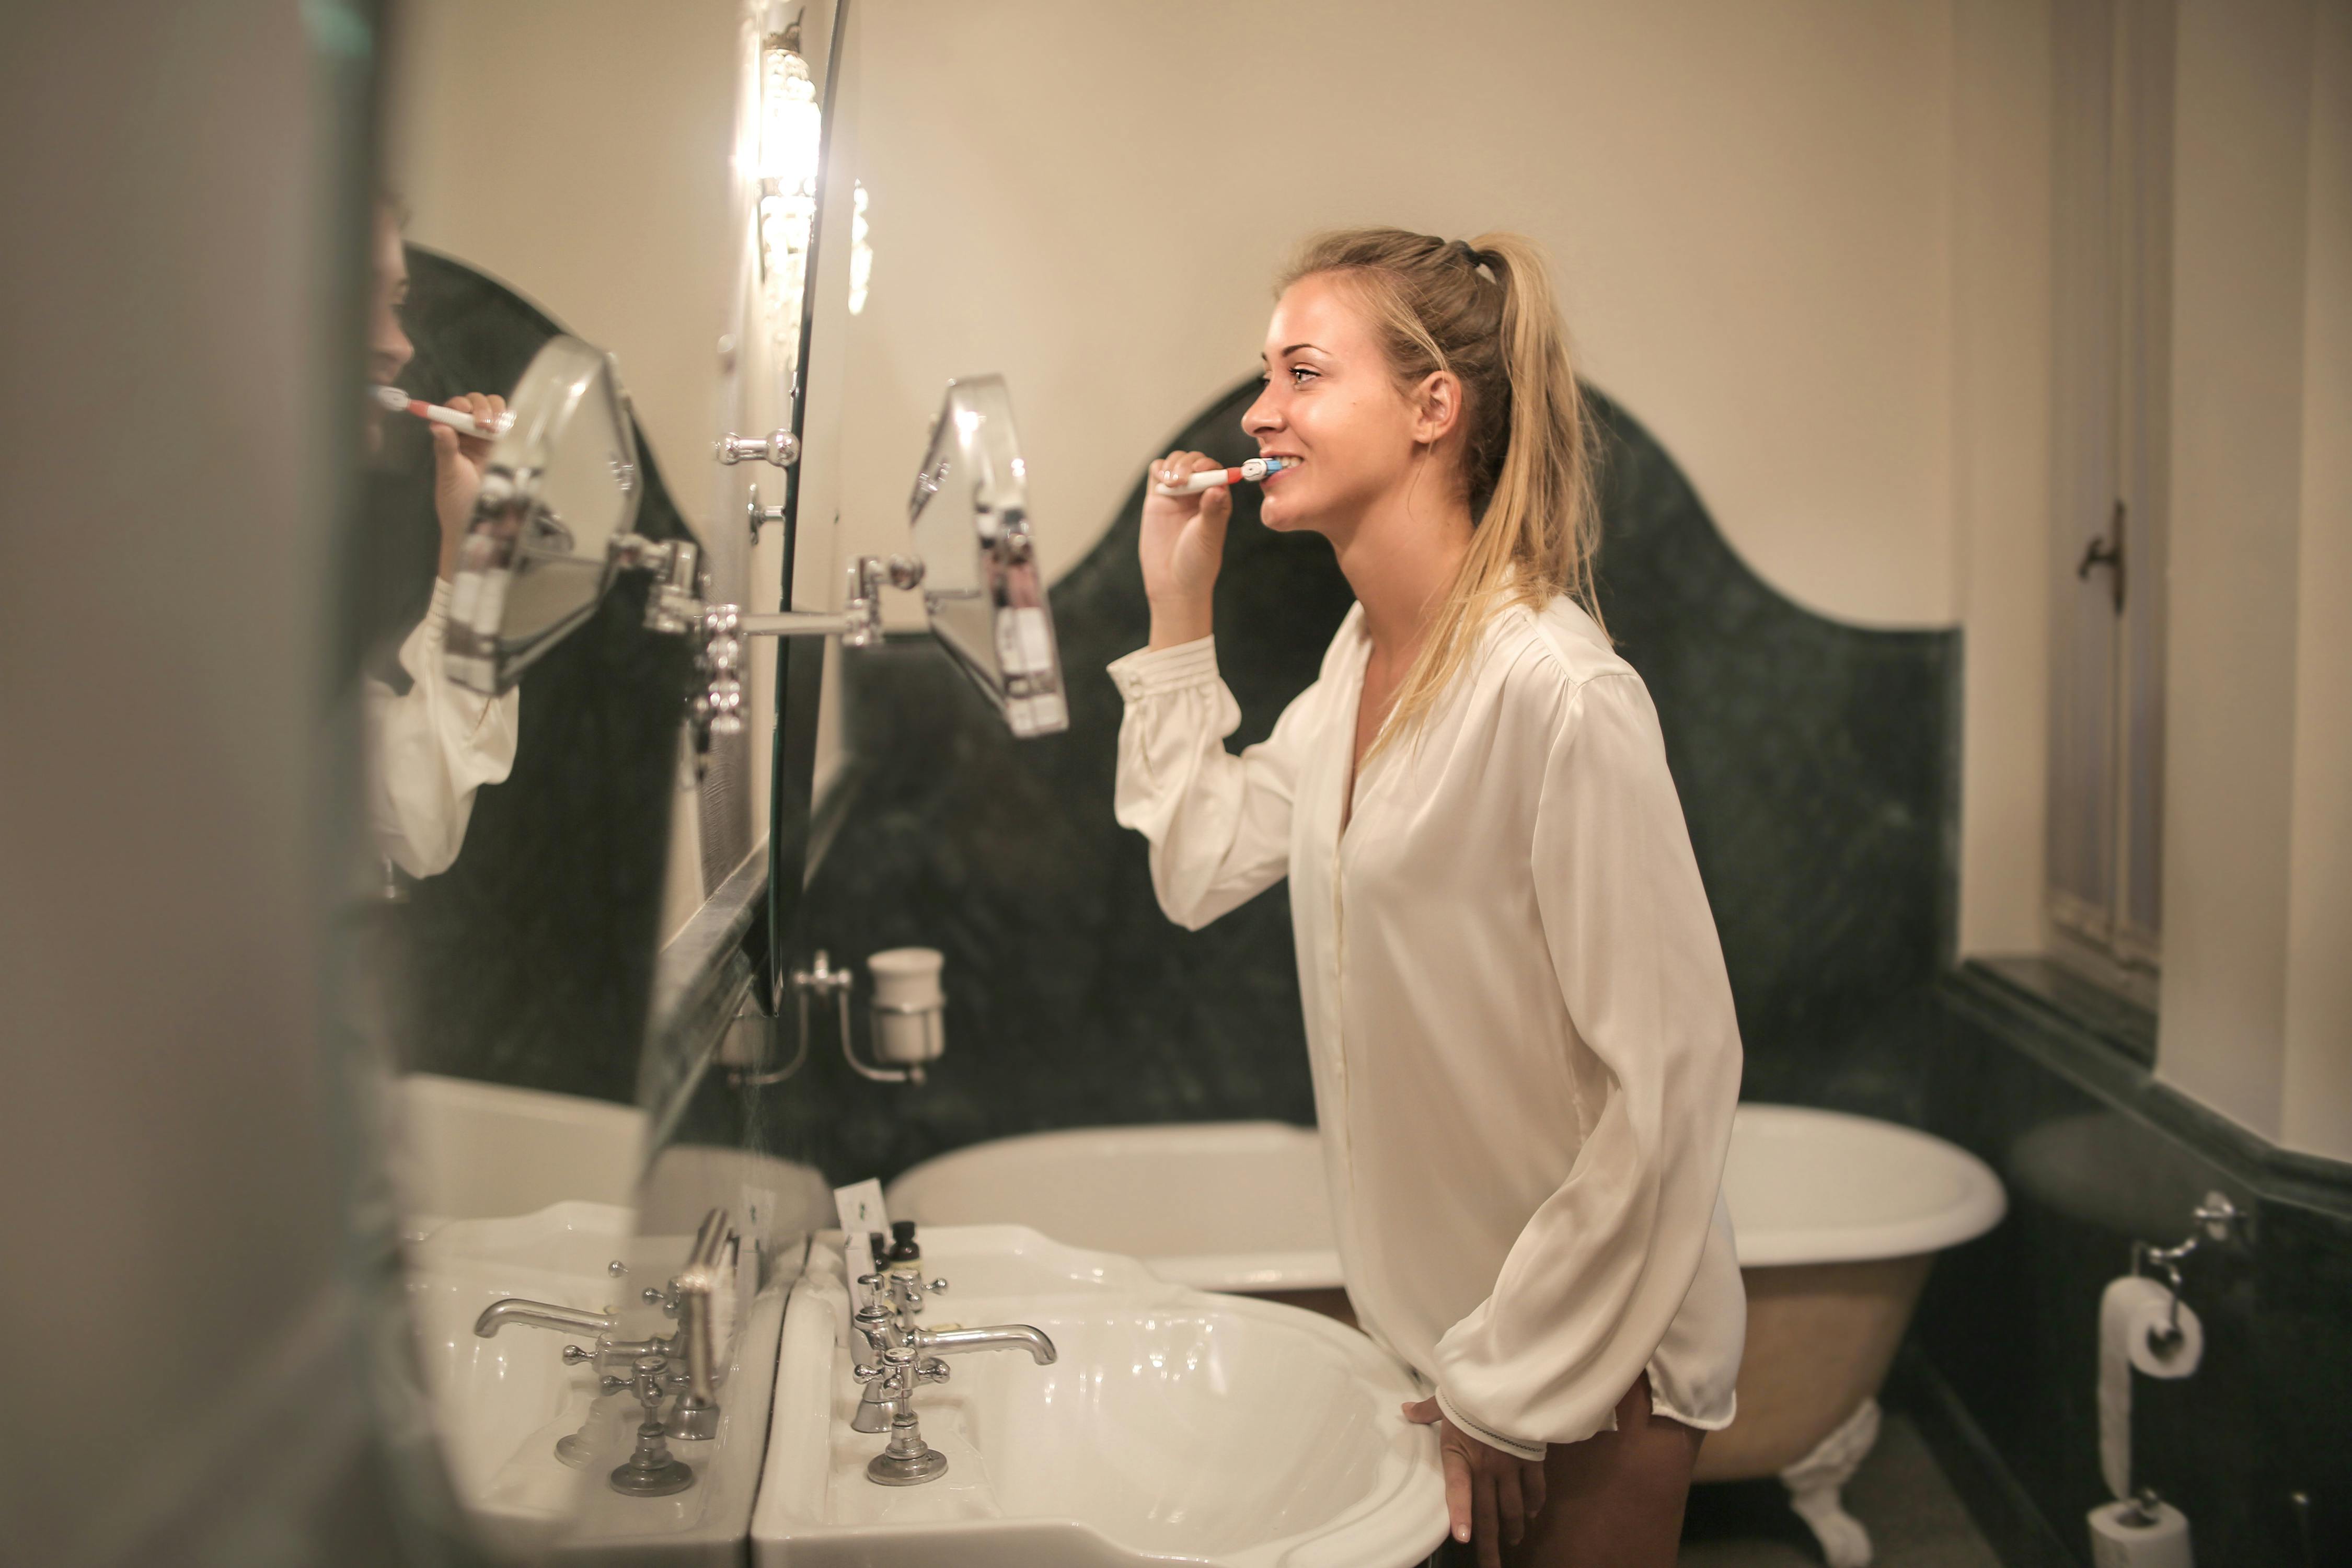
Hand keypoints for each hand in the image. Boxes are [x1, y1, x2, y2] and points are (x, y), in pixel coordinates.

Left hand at [431, 392, 506, 581]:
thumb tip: (438, 426)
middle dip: (481, 407)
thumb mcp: (448, 475)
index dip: (460, 405)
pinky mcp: (509, 450)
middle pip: (477, 405)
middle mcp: (471, 435)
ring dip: (497, 412)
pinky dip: (512, 424)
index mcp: (452, 437)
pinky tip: (509, 432)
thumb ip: (445, 449)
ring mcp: (491, 442)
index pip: (455, 409)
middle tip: (483, 424)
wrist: (478, 525)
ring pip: (497, 412)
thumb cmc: (457, 502)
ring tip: (495, 428)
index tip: (465, 413)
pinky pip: (512, 429)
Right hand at [1138, 448, 1227, 646]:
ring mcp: (1177, 495)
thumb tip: (1218, 487)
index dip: (1209, 465)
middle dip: (1189, 463)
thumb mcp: (1208, 536)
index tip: (1202, 471)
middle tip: (1183, 479)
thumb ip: (1212, 511)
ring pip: (1176, 462)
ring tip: (1172, 483)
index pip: (1216, 470)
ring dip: (1174, 465)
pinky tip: (1162, 481)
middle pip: (1195, 461)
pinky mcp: (1157, 499)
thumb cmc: (1197, 562)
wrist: (1172, 583)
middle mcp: (1198, 494)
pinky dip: (1159, 469)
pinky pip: (1157, 473)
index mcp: (1217, 500)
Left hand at [1403, 1396, 1545, 1567]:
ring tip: (1512, 1541)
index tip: (1463, 1539)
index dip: (1461, 1514)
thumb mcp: (1445, 1401)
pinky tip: (1531, 1514)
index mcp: (1460, 1453)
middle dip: (1490, 1543)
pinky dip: (1533, 1503)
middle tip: (1491, 1566)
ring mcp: (1510, 1464)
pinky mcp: (1530, 1457)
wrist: (1508, 1377)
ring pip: (1513, 1506)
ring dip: (1513, 1527)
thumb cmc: (1471, 1391)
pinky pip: (1534, 1487)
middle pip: (1489, 1512)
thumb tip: (1405, 1411)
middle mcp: (1486, 1466)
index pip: (1458, 1489)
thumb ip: (1426, 1411)